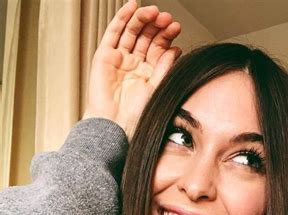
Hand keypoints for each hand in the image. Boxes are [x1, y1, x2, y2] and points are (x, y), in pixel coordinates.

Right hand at [82, 0, 181, 139]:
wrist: (116, 125)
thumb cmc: (135, 115)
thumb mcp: (156, 88)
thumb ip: (165, 68)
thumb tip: (175, 49)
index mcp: (148, 73)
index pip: (159, 48)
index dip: (166, 36)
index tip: (176, 28)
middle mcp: (134, 64)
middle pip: (146, 37)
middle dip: (156, 26)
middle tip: (166, 18)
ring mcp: (120, 59)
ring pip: (131, 32)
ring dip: (142, 19)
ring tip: (153, 11)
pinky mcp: (105, 55)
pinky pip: (113, 32)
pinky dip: (122, 18)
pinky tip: (133, 7)